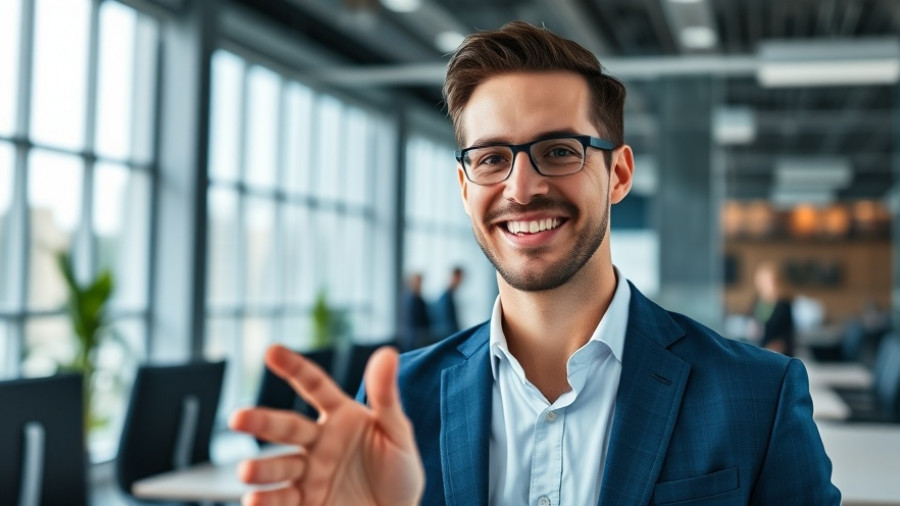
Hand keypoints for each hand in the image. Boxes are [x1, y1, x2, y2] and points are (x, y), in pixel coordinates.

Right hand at [229, 345, 424, 505]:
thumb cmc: (400, 468)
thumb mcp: (398, 431)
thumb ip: (386, 396)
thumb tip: (387, 352)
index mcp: (340, 415)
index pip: (315, 386)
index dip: (295, 368)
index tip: (272, 351)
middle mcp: (318, 441)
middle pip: (288, 428)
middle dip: (262, 422)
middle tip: (237, 418)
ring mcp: (310, 473)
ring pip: (280, 466)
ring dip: (262, 469)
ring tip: (245, 472)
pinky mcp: (306, 502)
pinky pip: (284, 500)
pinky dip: (268, 501)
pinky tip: (253, 500)